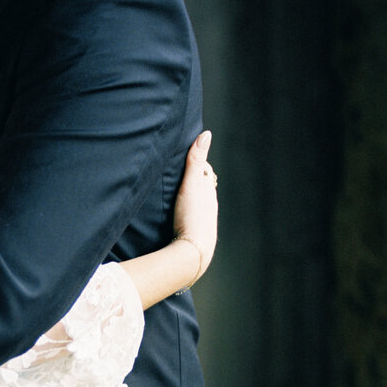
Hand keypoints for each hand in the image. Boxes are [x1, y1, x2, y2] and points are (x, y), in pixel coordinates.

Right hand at [172, 130, 218, 281]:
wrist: (193, 252)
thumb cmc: (192, 217)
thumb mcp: (192, 184)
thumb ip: (196, 160)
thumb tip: (205, 134)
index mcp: (209, 193)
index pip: (205, 172)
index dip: (197, 163)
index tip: (186, 156)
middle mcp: (209, 207)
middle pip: (203, 188)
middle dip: (193, 180)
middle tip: (179, 173)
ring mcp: (203, 222)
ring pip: (198, 205)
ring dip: (189, 198)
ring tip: (176, 194)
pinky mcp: (195, 236)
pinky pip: (190, 219)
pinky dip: (186, 213)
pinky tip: (177, 217)